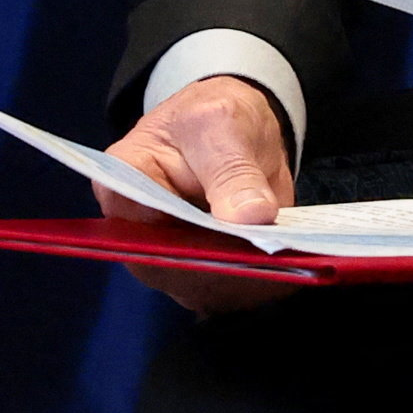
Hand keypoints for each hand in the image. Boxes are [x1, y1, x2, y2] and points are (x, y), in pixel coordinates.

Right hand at [103, 74, 297, 315]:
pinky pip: (229, 292)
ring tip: (284, 256)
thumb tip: (252, 216)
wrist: (237, 136)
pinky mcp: (203, 276)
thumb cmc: (214, 120)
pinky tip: (288, 263)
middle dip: (215, 265)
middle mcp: (137, 228)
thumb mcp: (222, 125)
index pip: (127, 213)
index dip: (167, 227)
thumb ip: (232, 170)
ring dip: (243, 280)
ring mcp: (169, 257)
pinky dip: (260, 283)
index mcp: (124, 178)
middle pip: (163, 263)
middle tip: (266, 251)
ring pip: (199, 287)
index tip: (221, 231)